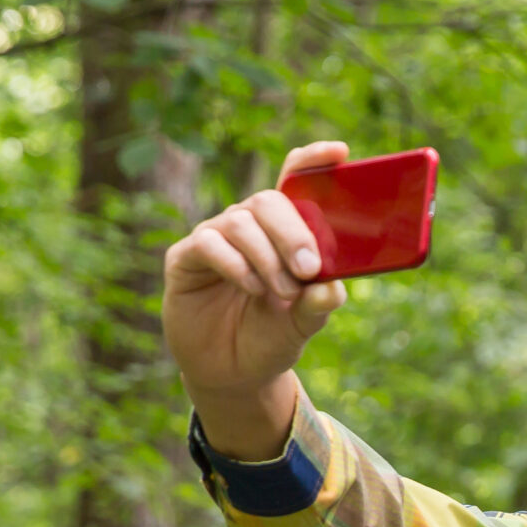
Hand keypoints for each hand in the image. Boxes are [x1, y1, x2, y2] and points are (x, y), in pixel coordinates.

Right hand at [162, 141, 352, 457]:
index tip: (340, 152)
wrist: (232, 375)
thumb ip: (318, 306)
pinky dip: (236, 264)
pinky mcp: (186, 258)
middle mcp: (248, 227)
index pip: (294, 182)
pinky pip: (209, 243)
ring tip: (281, 293)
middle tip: (309, 269)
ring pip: (241, 221)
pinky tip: (251, 288)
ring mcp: (215, 239)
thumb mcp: (301, 326)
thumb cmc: (270, 338)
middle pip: (267, 200)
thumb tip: (333, 288)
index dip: (313, 161)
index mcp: (282, 232)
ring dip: (267, 256)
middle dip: (293, 231)